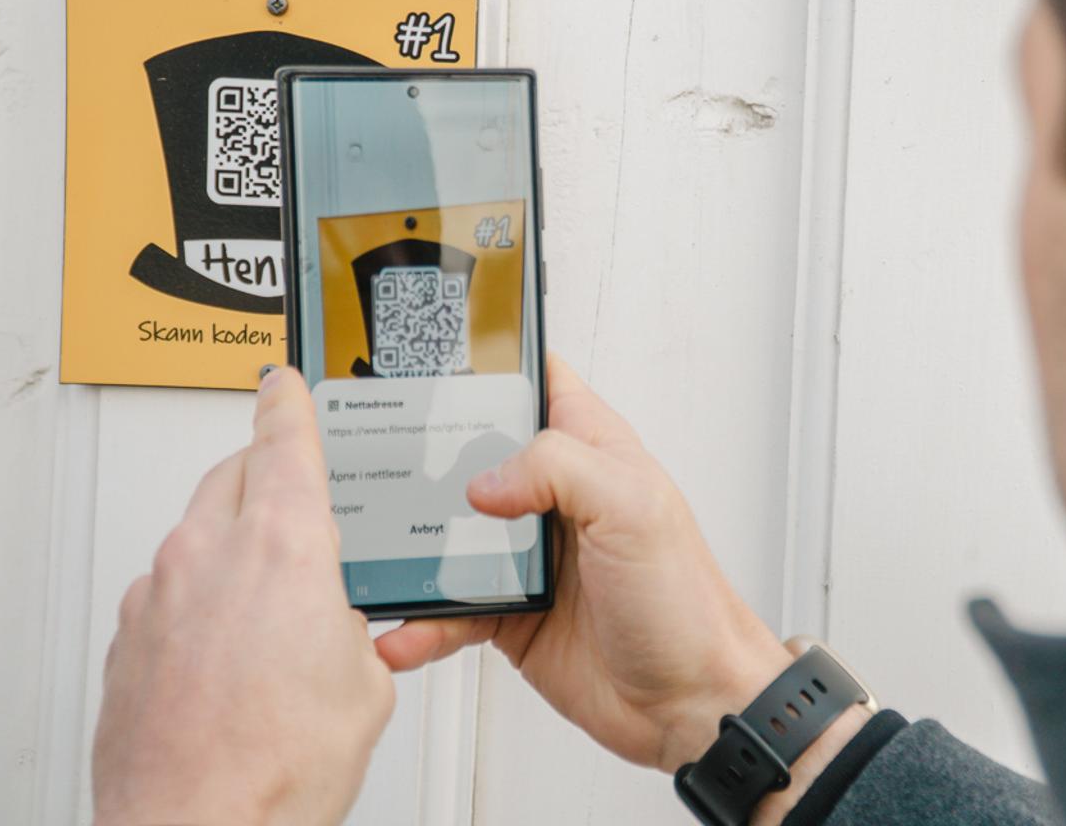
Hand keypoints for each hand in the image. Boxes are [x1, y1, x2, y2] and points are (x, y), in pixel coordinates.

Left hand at [92, 366, 394, 825]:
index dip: (288, 400)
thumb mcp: (363, 685)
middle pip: (233, 476)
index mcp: (282, 544)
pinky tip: (228, 658)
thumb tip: (336, 629)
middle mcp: (207, 554)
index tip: (285, 382)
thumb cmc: (271, 772)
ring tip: (271, 612)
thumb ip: (351, 628)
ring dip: (231, 549)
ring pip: (197, 535)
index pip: (283, 437)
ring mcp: (157, 594)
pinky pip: (169, 593)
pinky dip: (198, 603)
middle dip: (265, 478)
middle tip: (299, 504)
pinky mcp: (126, 639)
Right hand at [374, 354, 792, 772]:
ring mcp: (530, 559)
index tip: (433, 362)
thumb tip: (484, 479)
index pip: (537, 384)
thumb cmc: (686, 602)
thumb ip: (558, 468)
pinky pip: (451, 610)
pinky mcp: (512, 615)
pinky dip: (423, 623)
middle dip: (426, 463)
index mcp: (592, 452)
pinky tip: (404, 633)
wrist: (691, 703)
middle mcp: (556, 499)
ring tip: (374, 559)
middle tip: (377, 465)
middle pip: (474, 458)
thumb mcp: (633, 508)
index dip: (492, 367)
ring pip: (451, 538)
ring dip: (412, 553)